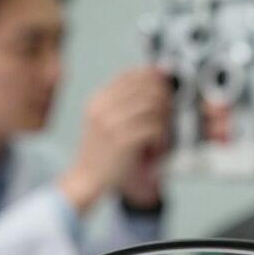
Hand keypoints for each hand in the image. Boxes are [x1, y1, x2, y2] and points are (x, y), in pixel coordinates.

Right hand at [59, 67, 171, 212]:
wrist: (86, 178)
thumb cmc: (100, 151)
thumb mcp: (102, 119)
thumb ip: (122, 101)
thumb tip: (153, 77)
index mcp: (98, 100)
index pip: (129, 75)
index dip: (151, 76)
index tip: (163, 84)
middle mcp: (103, 107)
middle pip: (145, 88)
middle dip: (163, 99)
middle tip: (167, 114)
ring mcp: (112, 123)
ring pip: (153, 107)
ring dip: (163, 121)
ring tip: (160, 135)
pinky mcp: (123, 140)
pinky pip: (155, 128)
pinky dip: (161, 138)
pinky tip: (155, 148)